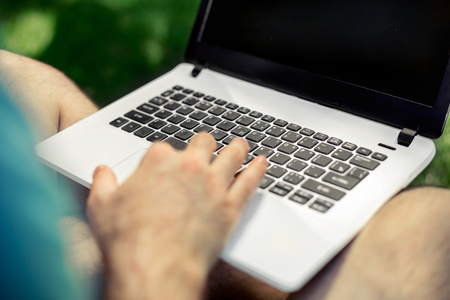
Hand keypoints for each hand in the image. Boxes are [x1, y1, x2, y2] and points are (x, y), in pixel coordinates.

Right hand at [87, 133, 267, 299]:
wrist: (155, 267)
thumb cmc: (128, 240)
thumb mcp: (101, 206)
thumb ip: (103, 183)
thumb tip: (102, 171)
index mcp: (158, 161)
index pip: (166, 147)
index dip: (166, 156)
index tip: (167, 162)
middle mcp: (189, 167)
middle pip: (203, 143)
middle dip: (205, 144)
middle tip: (207, 146)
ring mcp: (212, 184)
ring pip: (231, 155)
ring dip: (236, 148)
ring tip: (241, 145)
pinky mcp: (229, 206)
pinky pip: (249, 181)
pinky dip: (257, 170)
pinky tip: (262, 163)